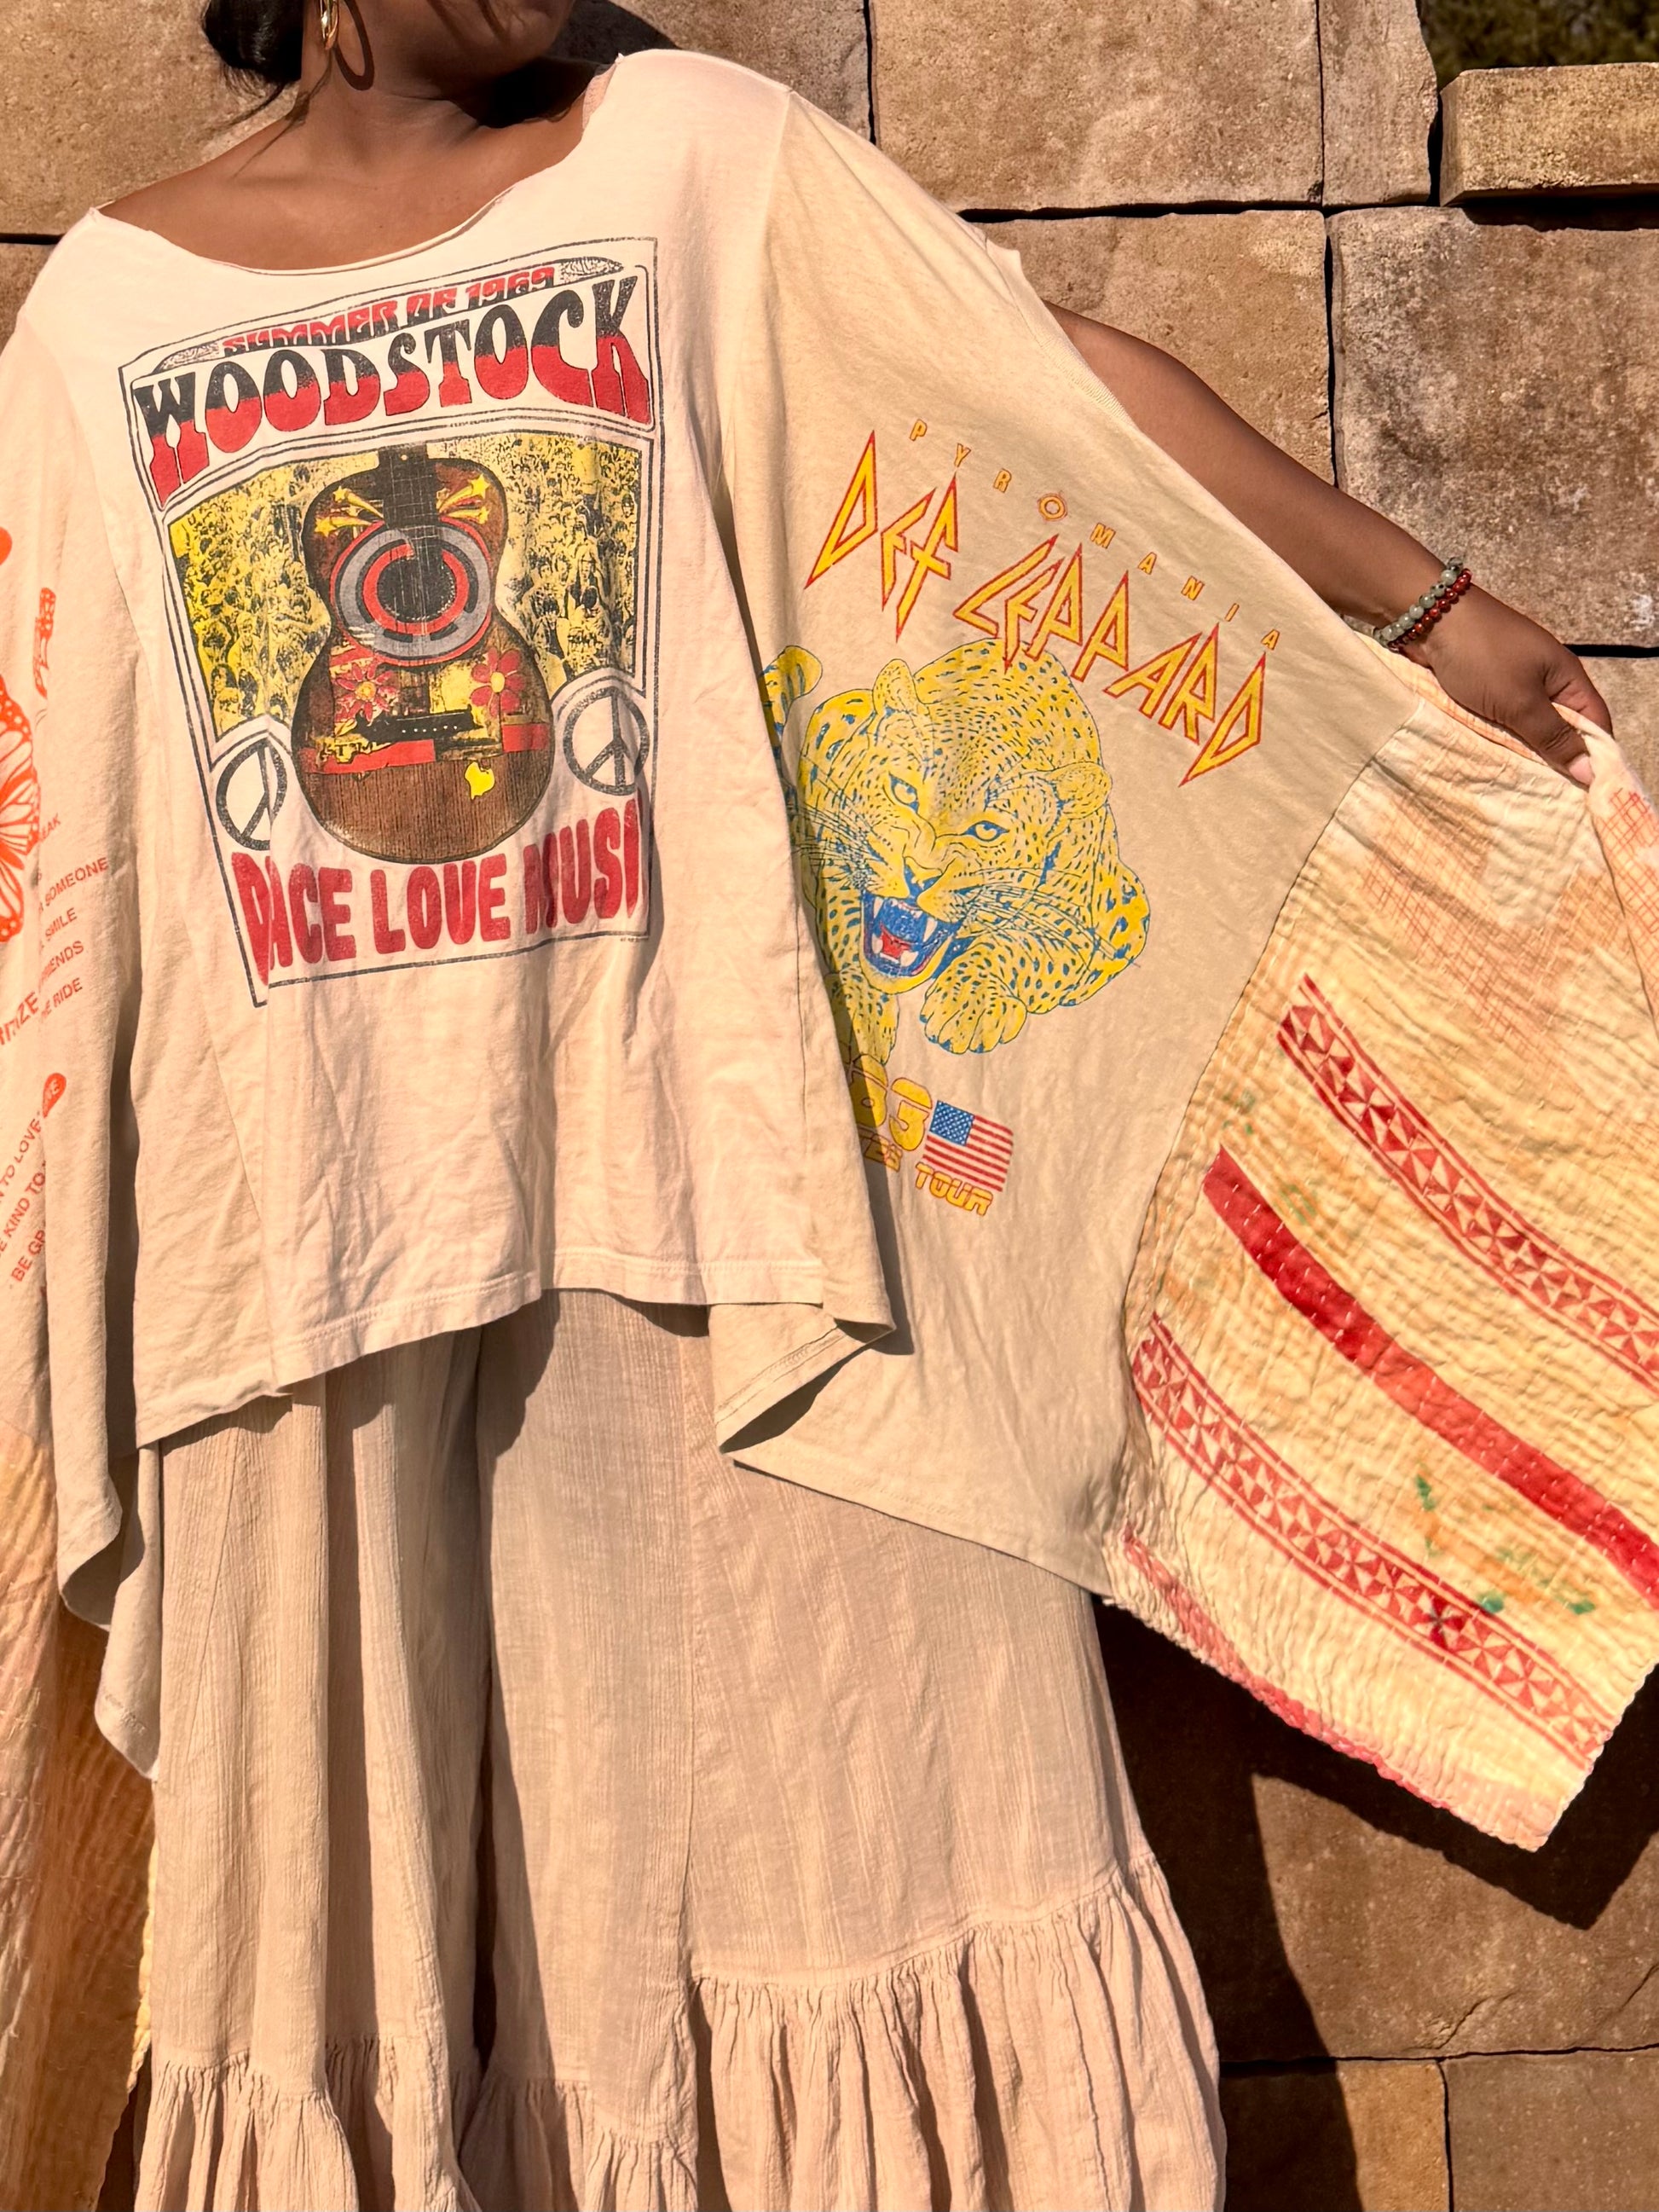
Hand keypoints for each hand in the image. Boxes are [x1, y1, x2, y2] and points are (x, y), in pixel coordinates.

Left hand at [1405, 585, 1610, 786]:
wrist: (1429, 619)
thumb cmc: (1482, 657)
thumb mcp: (1520, 702)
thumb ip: (1552, 737)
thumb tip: (1589, 772)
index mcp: (1567, 678)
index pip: (1595, 723)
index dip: (1595, 757)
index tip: (1587, 794)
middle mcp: (1547, 682)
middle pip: (1563, 730)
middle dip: (1559, 762)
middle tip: (1552, 802)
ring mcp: (1516, 686)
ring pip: (1530, 730)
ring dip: (1527, 755)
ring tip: (1525, 793)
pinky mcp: (1488, 691)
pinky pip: (1502, 724)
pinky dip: (1501, 743)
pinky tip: (1497, 768)